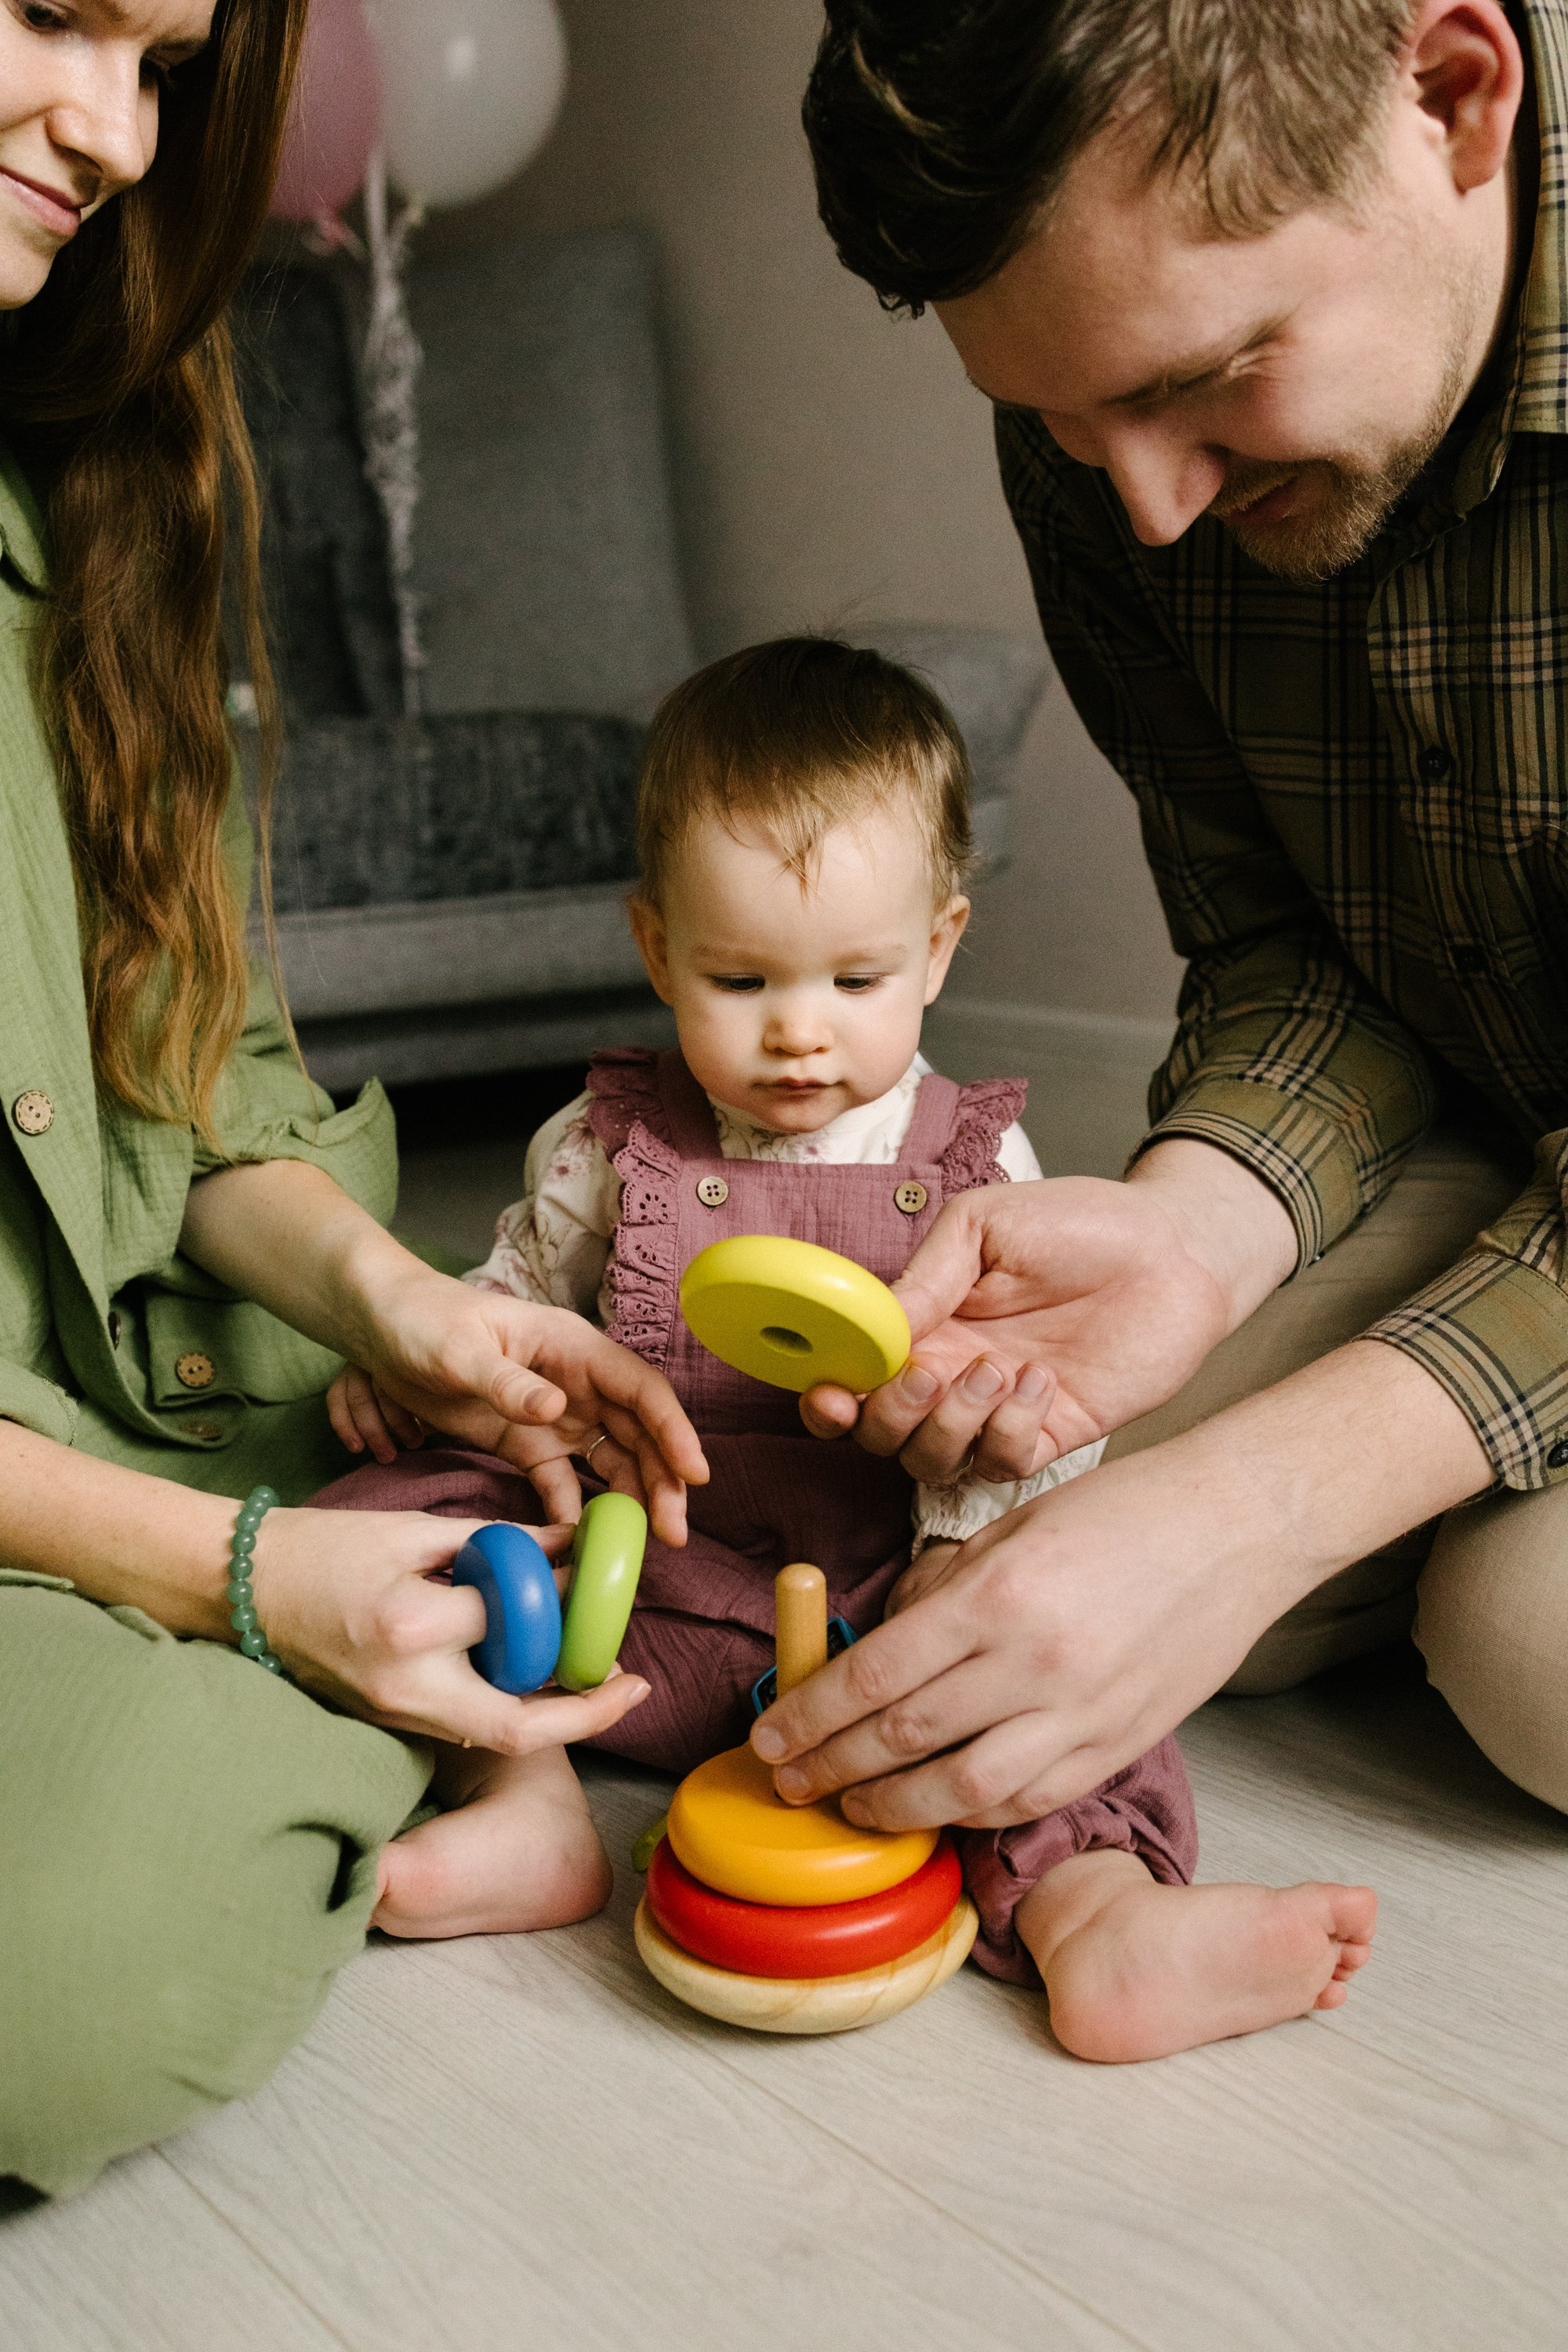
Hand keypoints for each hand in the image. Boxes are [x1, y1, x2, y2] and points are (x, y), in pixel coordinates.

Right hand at [250, 1505, 650, 1751]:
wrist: (236, 1588)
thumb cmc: (321, 1547)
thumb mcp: (413, 1529)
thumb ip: (497, 1541)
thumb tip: (571, 1543)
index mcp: (411, 1622)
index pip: (515, 1621)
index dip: (568, 1600)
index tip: (605, 1587)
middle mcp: (405, 1683)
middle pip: (519, 1724)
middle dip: (585, 1711)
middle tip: (631, 1683)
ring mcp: (393, 1712)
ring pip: (495, 1731)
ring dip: (551, 1712)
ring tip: (594, 1677)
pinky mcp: (386, 1723)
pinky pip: (462, 1722)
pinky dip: (505, 1704)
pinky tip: (534, 1676)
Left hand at [341, 1264, 707, 1544]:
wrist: (380, 1325)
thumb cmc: (422, 1320)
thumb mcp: (459, 1349)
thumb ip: (507, 1381)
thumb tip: (559, 1409)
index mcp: (573, 1347)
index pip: (641, 1389)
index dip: (673, 1431)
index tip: (694, 1475)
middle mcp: (577, 1381)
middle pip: (638, 1432)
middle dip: (663, 1480)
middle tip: (673, 1534)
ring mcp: (556, 1413)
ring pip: (612, 1459)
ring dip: (633, 1499)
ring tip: (644, 1547)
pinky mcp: (528, 1442)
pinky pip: (564, 1480)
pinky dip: (578, 1510)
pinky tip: (583, 1542)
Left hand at [756, 1339, 1491, 1829]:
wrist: (1238, 1531)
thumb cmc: (1121, 1514)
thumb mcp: (1011, 1531)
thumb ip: (942, 1595)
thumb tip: (881, 1650)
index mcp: (998, 1597)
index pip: (875, 1677)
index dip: (809, 1717)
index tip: (769, 1736)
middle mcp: (1035, 1665)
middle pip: (902, 1740)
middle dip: (830, 1768)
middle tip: (786, 1780)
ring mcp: (1081, 1716)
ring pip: (961, 1791)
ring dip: (891, 1808)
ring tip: (847, 1805)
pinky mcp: (1117, 1747)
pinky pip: (1025, 1799)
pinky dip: (969, 1812)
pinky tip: (933, 1806)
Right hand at [800, 1142, 1297, 1483]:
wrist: (1176, 1250)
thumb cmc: (1082, 1224)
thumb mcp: (988, 1225)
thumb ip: (927, 1275)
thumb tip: (873, 1323)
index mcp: (924, 1321)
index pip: (851, 1374)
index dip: (826, 1395)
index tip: (832, 1391)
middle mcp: (949, 1372)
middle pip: (878, 1433)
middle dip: (888, 1416)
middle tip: (928, 1374)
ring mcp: (996, 1409)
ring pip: (931, 1461)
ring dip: (951, 1424)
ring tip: (999, 1369)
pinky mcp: (1049, 1433)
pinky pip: (1001, 1464)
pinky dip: (1009, 1432)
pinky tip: (1042, 1383)